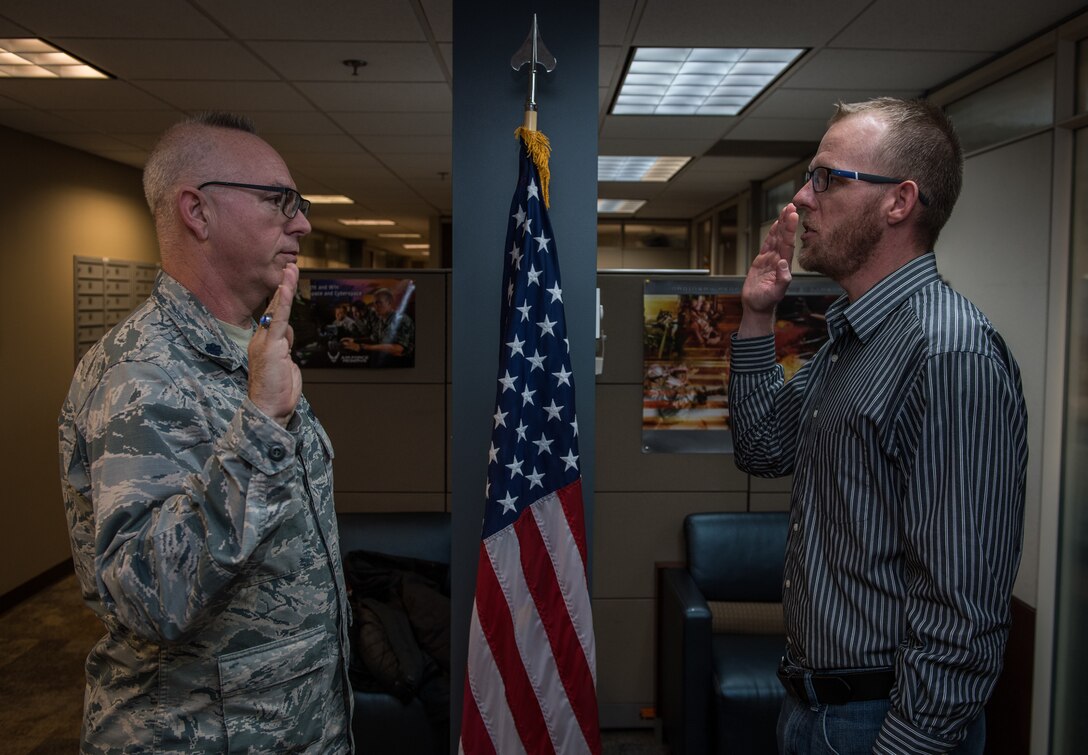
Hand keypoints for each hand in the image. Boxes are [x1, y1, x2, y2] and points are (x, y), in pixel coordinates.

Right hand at [248, 264, 301, 426]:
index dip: (281, 299)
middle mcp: (262, 339)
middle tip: (290, 267)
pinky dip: (282, 302)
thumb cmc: (276, 393)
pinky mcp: (271, 346)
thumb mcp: (285, 365)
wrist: (268, 409)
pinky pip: (278, 320)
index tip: (287, 283)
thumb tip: (288, 339)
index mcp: (265, 344)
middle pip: (274, 308)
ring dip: (286, 288)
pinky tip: (285, 288)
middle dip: (284, 286)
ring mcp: (265, 341)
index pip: (275, 317)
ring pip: (277, 309)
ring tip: (292, 269)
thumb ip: (285, 349)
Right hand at [738, 203, 797, 336]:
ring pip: (776, 238)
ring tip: (785, 209)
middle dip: (787, 222)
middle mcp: (779, 260)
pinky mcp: (762, 260)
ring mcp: (771, 259)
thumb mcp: (775, 293)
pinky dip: (771, 234)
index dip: (790, 229)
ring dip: (781, 224)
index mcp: (783, 265)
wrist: (756, 307)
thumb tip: (782, 263)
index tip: (793, 216)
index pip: (788, 244)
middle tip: (791, 206)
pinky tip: (775, 224)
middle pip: (784, 237)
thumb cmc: (766, 302)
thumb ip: (781, 279)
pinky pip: (768, 244)